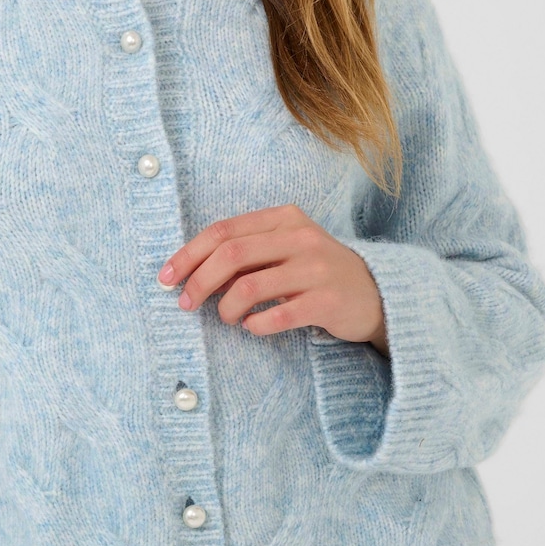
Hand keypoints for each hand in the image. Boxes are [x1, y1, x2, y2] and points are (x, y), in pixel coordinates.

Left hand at [157, 203, 389, 355]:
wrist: (378, 294)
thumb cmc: (317, 272)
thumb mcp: (285, 249)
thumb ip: (247, 253)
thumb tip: (193, 272)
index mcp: (284, 218)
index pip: (223, 230)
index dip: (189, 254)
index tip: (166, 277)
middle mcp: (300, 237)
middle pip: (231, 253)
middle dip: (198, 281)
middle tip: (185, 303)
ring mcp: (316, 268)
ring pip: (249, 286)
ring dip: (226, 307)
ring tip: (226, 318)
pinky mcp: (327, 301)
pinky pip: (276, 316)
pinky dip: (255, 326)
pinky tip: (253, 327)